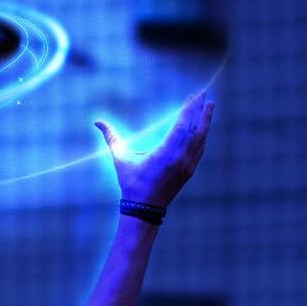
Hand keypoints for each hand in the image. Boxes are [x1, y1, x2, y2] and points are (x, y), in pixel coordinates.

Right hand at [95, 90, 214, 209]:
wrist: (144, 210)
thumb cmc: (131, 184)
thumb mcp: (121, 159)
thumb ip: (112, 139)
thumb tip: (97, 123)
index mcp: (166, 153)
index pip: (183, 124)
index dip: (189, 108)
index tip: (194, 96)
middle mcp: (180, 158)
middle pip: (197, 129)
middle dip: (202, 111)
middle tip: (206, 95)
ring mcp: (187, 165)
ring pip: (201, 139)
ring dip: (206, 122)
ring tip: (209, 107)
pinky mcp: (189, 172)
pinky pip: (199, 150)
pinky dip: (202, 137)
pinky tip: (203, 129)